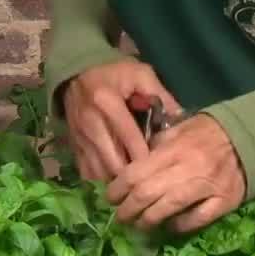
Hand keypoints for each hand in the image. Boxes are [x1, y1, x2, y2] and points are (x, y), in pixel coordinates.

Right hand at [60, 60, 180, 182]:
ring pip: (98, 171)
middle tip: (151, 180)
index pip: (128, 136)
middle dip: (132, 174)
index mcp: (107, 102)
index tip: (161, 167)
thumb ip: (161, 95)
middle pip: (112, 160)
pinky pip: (86, 172)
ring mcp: (79, 137)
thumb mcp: (141, 74)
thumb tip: (181, 119)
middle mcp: (90, 122)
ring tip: (136, 184)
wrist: (77, 71)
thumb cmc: (114, 72)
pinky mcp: (73, 146)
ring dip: (118, 180)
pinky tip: (118, 180)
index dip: (145, 156)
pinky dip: (102, 179)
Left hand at [105, 114, 245, 233]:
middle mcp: (189, 168)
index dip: (117, 188)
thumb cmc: (207, 133)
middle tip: (120, 216)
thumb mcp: (178, 129)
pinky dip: (179, 226)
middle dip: (127, 209)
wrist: (248, 138)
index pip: (136, 172)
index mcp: (174, 148)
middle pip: (147, 194)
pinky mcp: (224, 202)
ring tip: (139, 224)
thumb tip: (130, 164)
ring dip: (147, 220)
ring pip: (168, 209)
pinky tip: (170, 225)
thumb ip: (155, 145)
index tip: (109, 197)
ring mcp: (207, 187)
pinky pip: (196, 220)